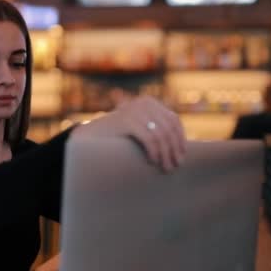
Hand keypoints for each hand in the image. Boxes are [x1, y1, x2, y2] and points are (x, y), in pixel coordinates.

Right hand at [71, 96, 185, 171]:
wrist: (89, 137)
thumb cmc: (117, 138)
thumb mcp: (139, 129)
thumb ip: (155, 130)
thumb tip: (180, 146)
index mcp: (149, 102)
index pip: (173, 120)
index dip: (180, 139)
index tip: (182, 156)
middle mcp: (143, 103)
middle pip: (169, 128)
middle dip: (174, 149)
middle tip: (175, 166)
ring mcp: (134, 110)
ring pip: (161, 135)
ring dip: (165, 154)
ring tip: (165, 168)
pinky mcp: (126, 120)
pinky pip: (149, 138)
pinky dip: (154, 152)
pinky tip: (152, 162)